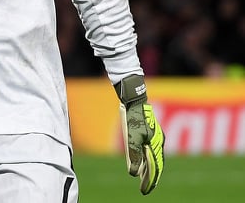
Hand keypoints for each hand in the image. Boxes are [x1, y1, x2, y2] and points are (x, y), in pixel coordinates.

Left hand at [117, 75, 164, 194]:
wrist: (134, 98)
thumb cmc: (133, 117)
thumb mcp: (131, 137)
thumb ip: (133, 155)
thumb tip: (132, 172)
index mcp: (156, 145)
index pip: (155, 168)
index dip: (150, 181)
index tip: (144, 191)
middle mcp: (158, 143)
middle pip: (155, 165)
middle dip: (150, 178)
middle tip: (145, 189)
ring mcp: (154, 137)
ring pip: (152, 157)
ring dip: (147, 169)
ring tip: (142, 179)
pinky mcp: (149, 132)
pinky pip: (149, 150)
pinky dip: (145, 159)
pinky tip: (140, 161)